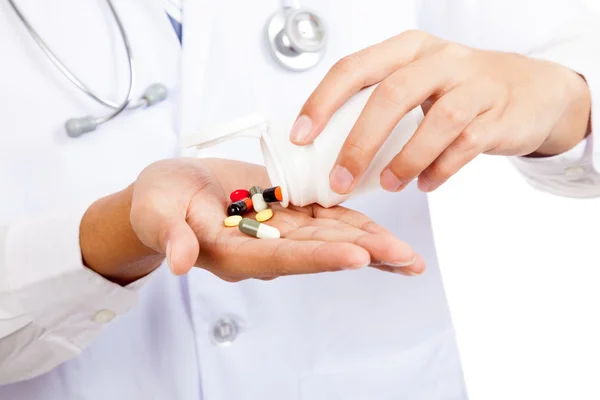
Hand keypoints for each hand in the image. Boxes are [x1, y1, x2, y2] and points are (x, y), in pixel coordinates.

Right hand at [129, 158, 421, 280]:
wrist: (169, 191)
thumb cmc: (157, 202)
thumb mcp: (156, 212)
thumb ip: (169, 235)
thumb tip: (177, 262)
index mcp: (234, 252)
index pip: (282, 257)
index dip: (320, 257)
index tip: (357, 257)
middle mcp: (263, 247)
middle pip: (319, 251)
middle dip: (364, 253)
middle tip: (406, 259)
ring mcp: (278, 231)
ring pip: (329, 237)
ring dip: (370, 243)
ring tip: (407, 254)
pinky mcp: (285, 213)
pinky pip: (324, 218)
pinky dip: (353, 222)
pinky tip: (381, 229)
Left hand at [291, 30, 590, 193]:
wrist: (529, 90)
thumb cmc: (457, 89)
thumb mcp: (416, 80)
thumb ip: (378, 103)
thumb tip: (325, 147)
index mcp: (408, 49)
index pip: (355, 68)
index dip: (322, 102)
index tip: (301, 137)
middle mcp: (440, 60)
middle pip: (390, 96)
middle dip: (359, 144)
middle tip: (340, 180)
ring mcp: (473, 85)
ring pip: (434, 123)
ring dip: (404, 161)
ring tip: (388, 186)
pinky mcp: (498, 115)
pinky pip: (465, 147)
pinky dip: (439, 171)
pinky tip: (424, 184)